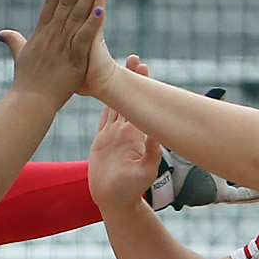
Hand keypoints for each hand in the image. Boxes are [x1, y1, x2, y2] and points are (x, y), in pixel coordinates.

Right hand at [0, 0, 107, 105]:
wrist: (29, 103)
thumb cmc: (25, 83)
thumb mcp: (19, 57)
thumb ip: (14, 42)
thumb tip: (2, 34)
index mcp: (40, 32)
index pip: (51, 1)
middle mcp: (50, 34)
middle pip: (64, 1)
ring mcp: (61, 45)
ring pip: (75, 14)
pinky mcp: (72, 59)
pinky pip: (83, 37)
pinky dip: (91, 23)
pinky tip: (101, 8)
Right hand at [90, 55, 162, 208]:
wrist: (114, 201)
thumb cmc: (130, 191)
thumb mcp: (144, 174)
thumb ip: (151, 156)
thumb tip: (158, 138)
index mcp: (135, 135)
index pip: (139, 104)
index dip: (141, 85)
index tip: (143, 66)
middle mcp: (125, 131)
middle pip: (128, 98)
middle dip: (131, 78)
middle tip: (134, 57)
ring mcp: (113, 134)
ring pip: (115, 104)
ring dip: (117, 86)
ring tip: (118, 66)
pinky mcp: (102, 140)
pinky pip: (102, 116)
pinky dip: (102, 101)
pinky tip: (100, 89)